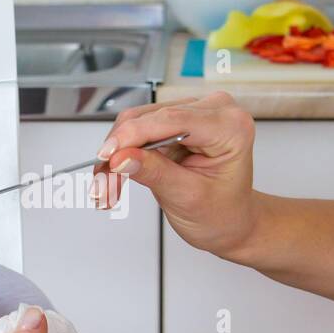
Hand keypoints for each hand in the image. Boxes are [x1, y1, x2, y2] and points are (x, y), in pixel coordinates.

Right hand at [92, 92, 259, 259]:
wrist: (230, 221)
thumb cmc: (223, 212)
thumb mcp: (189, 197)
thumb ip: (155, 173)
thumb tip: (122, 157)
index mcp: (230, 126)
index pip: (172, 119)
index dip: (133, 135)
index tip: (107, 155)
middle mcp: (214, 111)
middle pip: (150, 118)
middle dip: (119, 152)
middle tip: (103, 186)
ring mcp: (194, 113)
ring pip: (137, 122)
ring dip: (116, 155)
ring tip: (107, 188)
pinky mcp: (176, 121)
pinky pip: (138, 129)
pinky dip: (122, 154)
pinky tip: (113, 177)